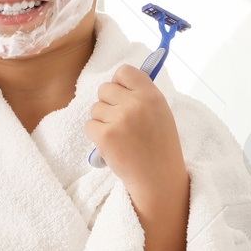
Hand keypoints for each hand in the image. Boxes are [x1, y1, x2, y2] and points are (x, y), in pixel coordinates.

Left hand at [83, 63, 186, 202]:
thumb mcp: (160, 113)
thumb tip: (118, 78)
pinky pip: (89, 125)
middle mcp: (136, 104)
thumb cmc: (159, 146)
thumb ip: (141, 95)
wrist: (158, 179)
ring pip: (95, 108)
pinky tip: (113, 146)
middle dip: (108, 104)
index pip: (124, 71)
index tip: (122, 94)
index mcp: (151, 95)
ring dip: (103, 122)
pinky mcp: (105, 135)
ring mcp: (120, 119)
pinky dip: (97, 136)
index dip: (119, 83)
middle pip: (104, 88)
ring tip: (121, 137)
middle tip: (121, 122)